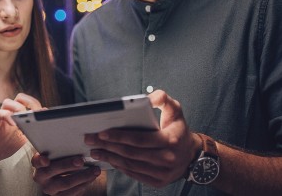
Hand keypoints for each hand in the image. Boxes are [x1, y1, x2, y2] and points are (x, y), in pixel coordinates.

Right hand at [0, 93, 44, 167]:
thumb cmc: (7, 145)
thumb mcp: (25, 137)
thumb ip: (33, 128)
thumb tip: (44, 117)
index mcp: (19, 115)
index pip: (29, 101)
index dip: (37, 104)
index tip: (44, 112)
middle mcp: (10, 112)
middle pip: (19, 97)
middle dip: (29, 102)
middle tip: (34, 113)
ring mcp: (1, 117)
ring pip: (7, 101)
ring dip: (18, 108)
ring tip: (23, 119)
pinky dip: (7, 116)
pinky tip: (14, 125)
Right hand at [32, 153, 100, 194]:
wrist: (53, 178)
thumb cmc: (55, 160)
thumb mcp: (53, 153)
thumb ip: (57, 148)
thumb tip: (74, 138)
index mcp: (38, 165)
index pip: (36, 161)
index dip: (40, 160)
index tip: (45, 160)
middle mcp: (41, 178)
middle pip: (53, 171)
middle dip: (68, 165)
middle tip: (81, 161)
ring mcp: (50, 188)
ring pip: (66, 183)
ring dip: (82, 176)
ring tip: (94, 170)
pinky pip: (73, 192)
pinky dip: (84, 184)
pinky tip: (92, 177)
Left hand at [85, 90, 199, 187]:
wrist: (191, 154)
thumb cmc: (178, 128)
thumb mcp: (175, 110)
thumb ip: (163, 99)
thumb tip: (148, 98)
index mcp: (170, 140)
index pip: (140, 139)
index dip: (119, 136)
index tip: (102, 132)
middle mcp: (167, 159)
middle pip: (131, 153)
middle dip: (108, 146)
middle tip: (90, 140)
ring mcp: (163, 173)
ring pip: (131, 166)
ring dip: (110, 158)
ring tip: (95, 150)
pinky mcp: (158, 182)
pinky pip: (135, 175)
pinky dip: (120, 167)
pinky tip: (109, 159)